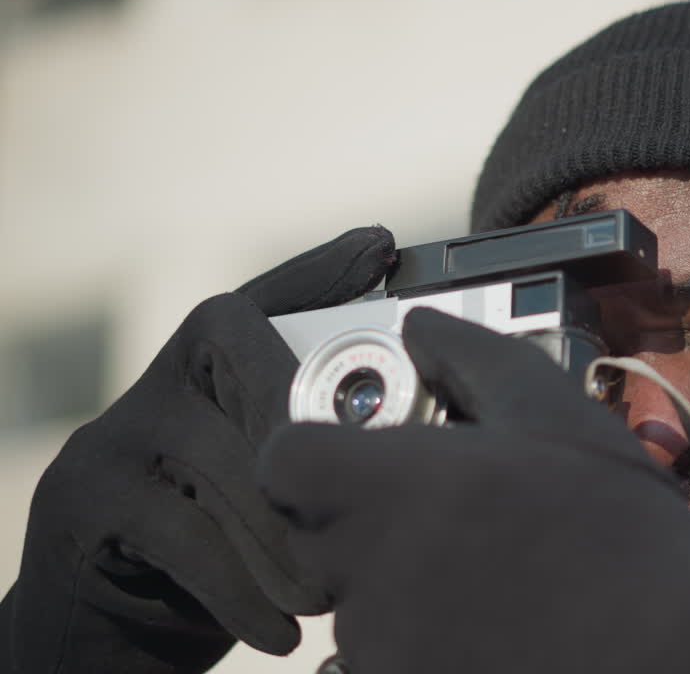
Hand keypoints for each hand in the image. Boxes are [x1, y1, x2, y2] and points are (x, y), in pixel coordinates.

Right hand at [0, 227, 395, 673]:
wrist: (105, 634)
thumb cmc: (214, 558)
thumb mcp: (265, 496)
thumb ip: (310, 453)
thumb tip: (417, 442)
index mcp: (206, 372)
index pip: (261, 302)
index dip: (320, 270)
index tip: (380, 245)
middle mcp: (157, 384)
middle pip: (247, 359)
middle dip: (315, 422)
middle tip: (368, 497)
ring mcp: (112, 438)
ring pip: (225, 461)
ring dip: (288, 536)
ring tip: (328, 591)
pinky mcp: (80, 501)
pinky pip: (184, 535)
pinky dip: (243, 590)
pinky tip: (282, 629)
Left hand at [259, 308, 689, 673]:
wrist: (675, 653)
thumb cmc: (616, 528)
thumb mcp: (553, 415)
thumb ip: (471, 358)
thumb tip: (421, 327)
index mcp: (385, 489)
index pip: (283, 464)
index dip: (317, 452)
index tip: (373, 455)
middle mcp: (361, 574)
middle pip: (318, 535)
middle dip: (369, 519)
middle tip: (454, 513)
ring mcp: (379, 649)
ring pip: (356, 603)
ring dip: (400, 584)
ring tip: (491, 575)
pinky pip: (384, 659)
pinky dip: (423, 641)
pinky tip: (492, 628)